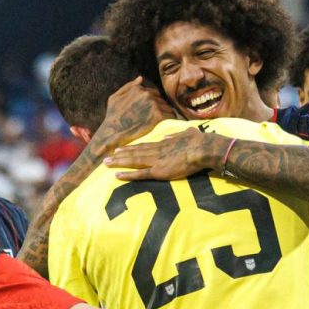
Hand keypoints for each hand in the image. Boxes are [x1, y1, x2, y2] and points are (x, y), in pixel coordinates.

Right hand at [93, 77, 177, 150]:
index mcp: (139, 89)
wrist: (113, 134)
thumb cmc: (112, 117)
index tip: (151, 113)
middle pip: (162, 100)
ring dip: (166, 115)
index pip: (154, 93)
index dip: (154, 103)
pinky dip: (170, 121)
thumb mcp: (114, 98)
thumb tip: (141, 78)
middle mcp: (147, 94)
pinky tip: (166, 127)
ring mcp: (154, 105)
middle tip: (157, 120)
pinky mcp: (158, 116)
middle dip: (160, 109)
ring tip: (162, 124)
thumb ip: (127, 87)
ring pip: (168, 108)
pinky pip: (170, 116)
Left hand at [104, 128, 227, 181]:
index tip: (120, 149)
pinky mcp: (159, 171)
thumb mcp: (187, 133)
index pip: (143, 146)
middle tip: (106, 157)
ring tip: (106, 164)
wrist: (202, 148)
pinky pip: (140, 174)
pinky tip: (117, 175)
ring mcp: (156, 161)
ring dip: (119, 163)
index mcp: (163, 144)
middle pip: (134, 153)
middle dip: (119, 155)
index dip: (130, 148)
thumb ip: (176, 135)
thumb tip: (168, 136)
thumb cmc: (199, 141)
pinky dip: (128, 174)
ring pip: (133, 162)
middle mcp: (156, 151)